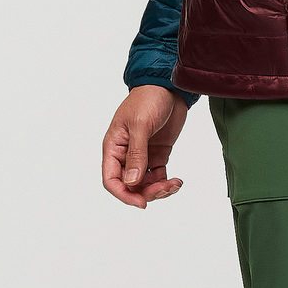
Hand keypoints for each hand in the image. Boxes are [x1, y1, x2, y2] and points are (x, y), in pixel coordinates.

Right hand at [102, 85, 186, 208]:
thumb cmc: (148, 98)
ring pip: (145, 184)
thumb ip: (136, 153)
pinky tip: (177, 181)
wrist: (169, 85)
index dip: (123, 194)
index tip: (141, 203)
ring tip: (174, 184)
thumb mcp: (140, 124)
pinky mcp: (158, 153)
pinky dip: (166, 182)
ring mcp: (142, 154)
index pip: (111, 179)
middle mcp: (126, 154)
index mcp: (114, 146)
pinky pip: (158, 176)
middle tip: (164, 189)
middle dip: (146, 193)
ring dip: (158, 190)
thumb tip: (131, 182)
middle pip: (130, 185)